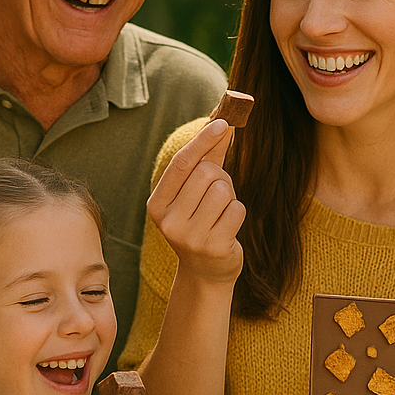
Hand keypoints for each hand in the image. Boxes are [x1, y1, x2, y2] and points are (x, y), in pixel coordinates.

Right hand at [147, 119, 245, 283]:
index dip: (202, 141)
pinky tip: (227, 227)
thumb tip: (223, 122)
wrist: (207, 271)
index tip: (223, 122)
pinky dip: (237, 212)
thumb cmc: (203, 221)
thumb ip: (208, 157)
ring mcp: (190, 237)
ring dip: (230, 196)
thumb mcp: (196, 192)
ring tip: (221, 212)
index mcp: (157, 204)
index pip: (180, 164)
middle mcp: (169, 221)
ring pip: (223, 191)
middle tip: (218, 194)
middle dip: (220, 177)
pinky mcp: (213, 247)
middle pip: (206, 174)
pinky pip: (236, 209)